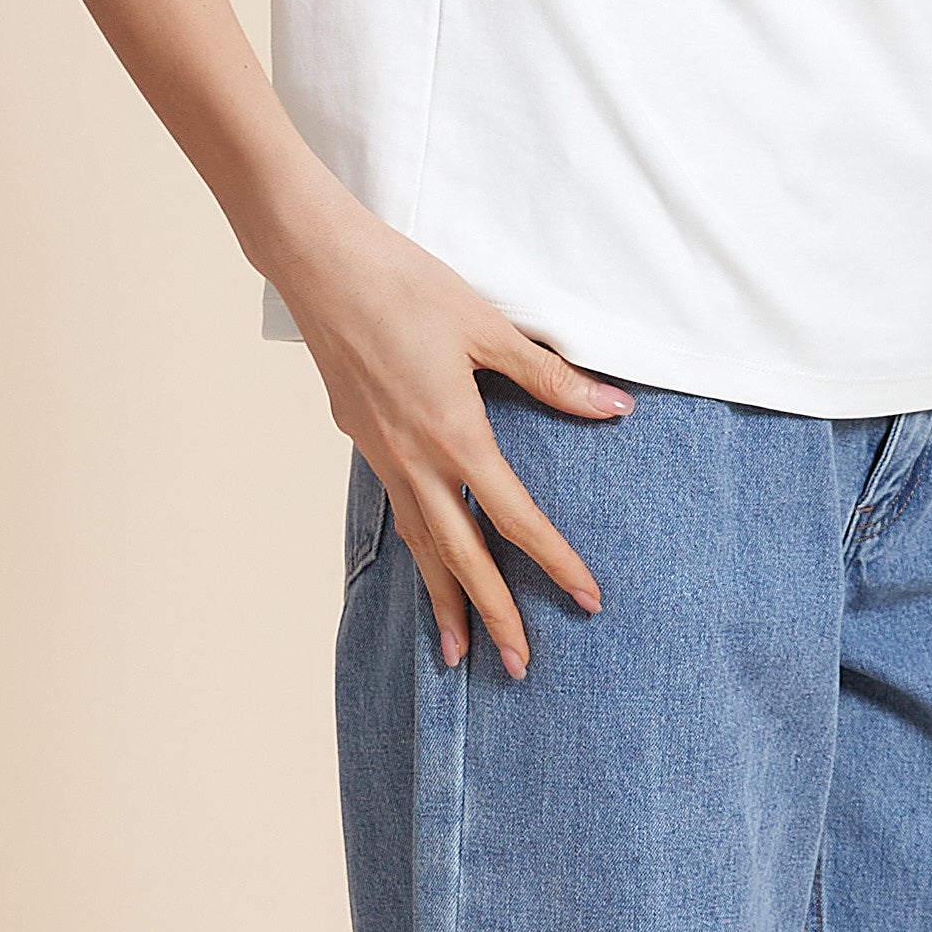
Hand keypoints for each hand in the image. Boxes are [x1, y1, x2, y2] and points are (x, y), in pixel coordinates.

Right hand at [267, 191, 625, 678]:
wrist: (318, 263)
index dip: (554, 561)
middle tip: (518, 667)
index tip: (586, 599)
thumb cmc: (405, 283)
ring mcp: (381, 452)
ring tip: (458, 649)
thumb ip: (551, 378)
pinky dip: (415, 548)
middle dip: (491, 615)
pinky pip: (397, 510)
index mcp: (453, 432)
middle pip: (460, 556)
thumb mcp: (489, 328)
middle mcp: (414, 457)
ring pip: (418, 542)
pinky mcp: (361, 436)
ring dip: (442, 598)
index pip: (513, 517)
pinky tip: (426, 561)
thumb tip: (613, 409)